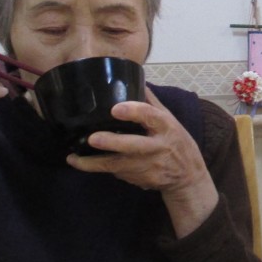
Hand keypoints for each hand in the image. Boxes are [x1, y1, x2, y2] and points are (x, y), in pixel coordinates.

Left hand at [67, 87, 218, 237]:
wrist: (188, 176)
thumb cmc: (176, 142)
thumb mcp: (170, 120)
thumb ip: (151, 104)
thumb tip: (133, 81)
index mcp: (166, 126)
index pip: (151, 116)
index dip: (134, 111)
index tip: (115, 109)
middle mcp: (159, 146)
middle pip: (134, 145)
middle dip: (112, 143)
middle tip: (92, 139)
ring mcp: (150, 166)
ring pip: (119, 165)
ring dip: (94, 164)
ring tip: (73, 159)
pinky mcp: (142, 180)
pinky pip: (119, 173)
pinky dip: (103, 168)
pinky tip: (86, 164)